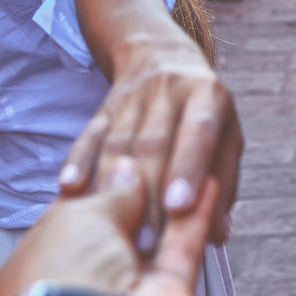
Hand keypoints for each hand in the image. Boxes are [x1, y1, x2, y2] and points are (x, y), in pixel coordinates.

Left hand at [0, 158, 218, 295]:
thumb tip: (126, 168)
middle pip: (120, 223)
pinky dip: (197, 214)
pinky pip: (183, 247)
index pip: (77, 210)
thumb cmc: (61, 275)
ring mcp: (128, 286)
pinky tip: (210, 180)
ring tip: (191, 155)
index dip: (99, 177)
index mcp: (45, 259)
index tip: (122, 152)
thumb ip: (107, 192)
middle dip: (140, 187)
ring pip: (155, 233)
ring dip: (171, 196)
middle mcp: (86, 274)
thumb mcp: (75, 217)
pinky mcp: (168, 293)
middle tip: (161, 147)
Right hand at [60, 52, 243, 248]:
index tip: (180, 207)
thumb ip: (223, 181)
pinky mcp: (103, 108)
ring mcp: (132, 97)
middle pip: (154, 143)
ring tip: (113, 232)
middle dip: (148, 193)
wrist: (160, 54)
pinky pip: (89, 135)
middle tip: (146, 242)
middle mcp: (169, 91)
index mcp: (208, 95)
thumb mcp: (226, 134)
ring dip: (113, 188)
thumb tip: (218, 233)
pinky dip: (78, 162)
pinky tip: (69, 190)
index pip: (198, 130)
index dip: (188, 167)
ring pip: (120, 143)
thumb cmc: (203, 111)